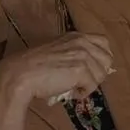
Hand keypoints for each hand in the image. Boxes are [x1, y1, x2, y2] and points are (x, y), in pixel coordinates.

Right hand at [0, 32, 114, 104]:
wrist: (21, 74)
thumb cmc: (35, 67)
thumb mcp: (59, 52)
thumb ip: (76, 55)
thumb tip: (94, 69)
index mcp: (77, 36)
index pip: (104, 43)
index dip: (101, 59)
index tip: (91, 70)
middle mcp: (82, 42)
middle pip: (107, 60)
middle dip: (97, 74)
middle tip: (81, 81)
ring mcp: (83, 55)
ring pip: (101, 75)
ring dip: (88, 84)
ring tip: (72, 87)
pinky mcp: (81, 69)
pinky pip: (92, 87)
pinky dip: (82, 93)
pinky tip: (69, 92)